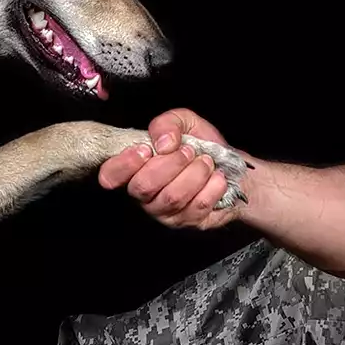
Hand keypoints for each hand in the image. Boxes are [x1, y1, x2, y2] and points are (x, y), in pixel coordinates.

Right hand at [98, 108, 244, 229]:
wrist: (234, 169)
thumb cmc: (202, 147)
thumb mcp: (185, 122)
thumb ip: (168, 123)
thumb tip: (163, 143)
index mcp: (136, 169)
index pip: (110, 176)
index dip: (124, 164)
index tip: (146, 149)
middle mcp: (145, 195)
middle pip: (143, 186)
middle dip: (170, 164)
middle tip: (189, 152)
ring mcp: (165, 212)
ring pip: (172, 197)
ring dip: (194, 174)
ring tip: (206, 162)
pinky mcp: (188, 222)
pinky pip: (196, 207)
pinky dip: (212, 187)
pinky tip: (216, 177)